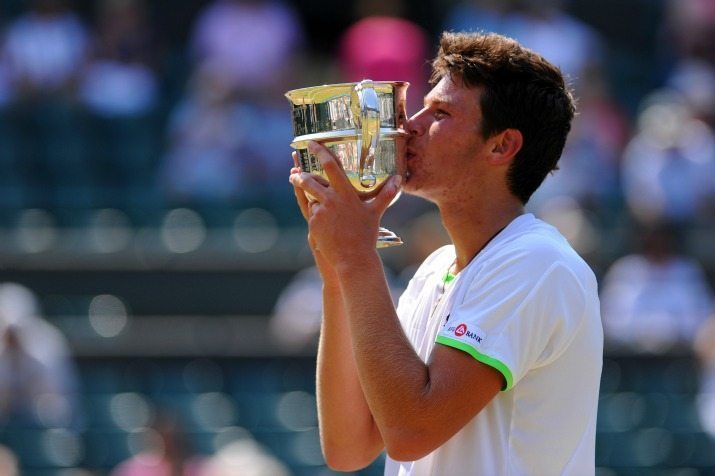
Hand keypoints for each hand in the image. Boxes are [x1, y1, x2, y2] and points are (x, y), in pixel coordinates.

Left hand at [289, 141, 400, 269]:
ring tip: (304, 189)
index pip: (330, 166)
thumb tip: (398, 179)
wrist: (353, 258)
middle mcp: (330, 200)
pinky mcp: (313, 224)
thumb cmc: (366, 235)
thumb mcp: (376, 212)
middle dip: (300, 175)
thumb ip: (386, 194)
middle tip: (295, 171)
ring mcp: (320, 212)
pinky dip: (315, 214)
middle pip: (310, 181)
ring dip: (307, 195)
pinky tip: (321, 218)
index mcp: (345, 193)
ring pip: (310, 199)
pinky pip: (311, 214)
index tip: (311, 143)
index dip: (319, 152)